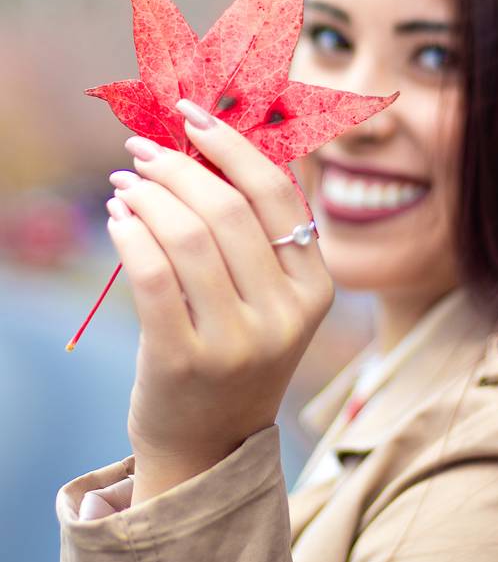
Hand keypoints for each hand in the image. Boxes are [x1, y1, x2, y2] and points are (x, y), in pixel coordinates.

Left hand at [106, 99, 333, 503]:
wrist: (209, 445)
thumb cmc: (235, 355)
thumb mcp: (269, 300)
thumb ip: (254, 235)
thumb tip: (205, 150)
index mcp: (315, 288)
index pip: (277, 195)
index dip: (231, 146)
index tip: (190, 117)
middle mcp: (285, 314)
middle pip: (226, 210)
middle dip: (177, 166)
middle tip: (141, 153)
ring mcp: (238, 342)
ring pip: (186, 236)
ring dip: (146, 196)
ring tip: (124, 186)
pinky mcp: (184, 361)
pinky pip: (151, 274)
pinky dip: (129, 233)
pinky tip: (117, 218)